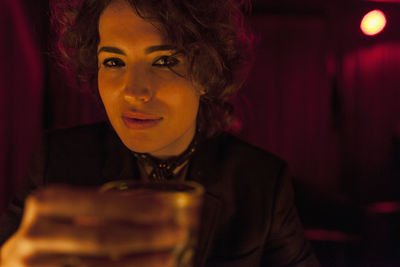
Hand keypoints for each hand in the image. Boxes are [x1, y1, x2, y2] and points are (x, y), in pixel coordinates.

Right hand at [0, 185, 186, 266]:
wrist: (19, 264)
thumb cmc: (53, 234)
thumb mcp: (72, 212)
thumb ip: (105, 206)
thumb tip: (154, 200)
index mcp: (47, 203)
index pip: (96, 203)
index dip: (133, 208)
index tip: (166, 210)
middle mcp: (35, 235)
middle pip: (100, 238)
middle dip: (145, 237)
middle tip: (177, 233)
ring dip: (140, 263)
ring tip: (170, 257)